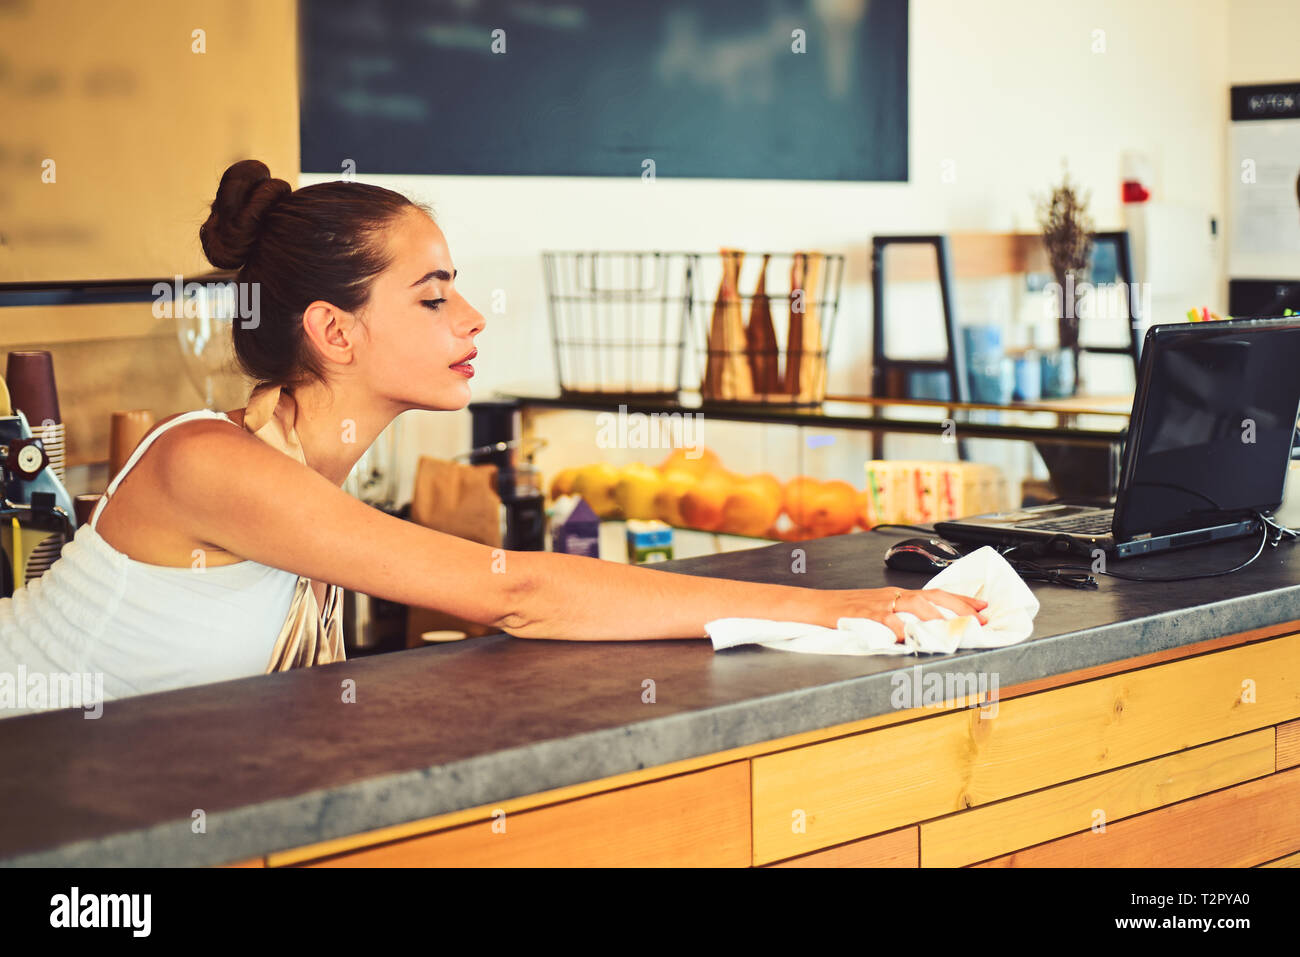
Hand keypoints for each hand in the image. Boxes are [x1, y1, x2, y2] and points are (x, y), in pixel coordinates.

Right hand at [838, 587, 988, 643]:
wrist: (816, 606)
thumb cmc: (845, 611)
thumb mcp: (877, 609)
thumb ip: (901, 618)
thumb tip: (926, 631)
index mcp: (897, 596)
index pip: (936, 594)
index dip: (962, 600)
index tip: (984, 608)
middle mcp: (892, 597)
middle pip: (932, 597)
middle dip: (959, 608)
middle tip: (980, 620)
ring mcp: (880, 605)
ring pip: (915, 604)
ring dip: (938, 616)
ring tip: (954, 628)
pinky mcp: (865, 615)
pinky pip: (888, 621)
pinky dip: (901, 629)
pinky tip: (912, 638)